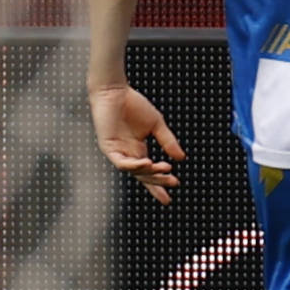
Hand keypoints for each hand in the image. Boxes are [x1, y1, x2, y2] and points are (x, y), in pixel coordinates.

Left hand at [90, 84, 186, 202]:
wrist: (115, 91)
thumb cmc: (133, 105)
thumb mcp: (156, 125)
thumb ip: (167, 141)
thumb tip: (181, 157)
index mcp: (137, 150)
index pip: (148, 173)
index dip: (158, 185)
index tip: (168, 197)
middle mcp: (127, 154)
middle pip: (142, 175)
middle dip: (157, 181)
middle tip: (173, 182)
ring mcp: (117, 152)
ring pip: (133, 171)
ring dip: (149, 172)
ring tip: (164, 168)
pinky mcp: (108, 147)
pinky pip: (121, 162)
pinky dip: (134, 165)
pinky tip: (147, 163)